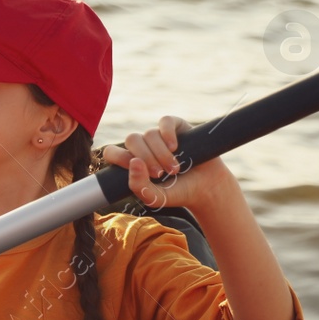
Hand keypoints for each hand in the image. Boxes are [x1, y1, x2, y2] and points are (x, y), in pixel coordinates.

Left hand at [100, 115, 235, 212]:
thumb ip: (139, 186)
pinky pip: (165, 122)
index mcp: (131, 161)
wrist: (206, 187)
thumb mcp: (155, 197)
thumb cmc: (177, 192)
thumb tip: (133, 162)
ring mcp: (159, 136)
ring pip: (149, 134)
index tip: (136, 168)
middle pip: (132, 140)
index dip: (118, 157)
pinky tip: (175, 147)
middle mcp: (142, 146)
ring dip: (161, 153)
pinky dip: (167, 134)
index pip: (112, 151)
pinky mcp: (176, 127)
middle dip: (146, 158)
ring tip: (174, 169)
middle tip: (160, 174)